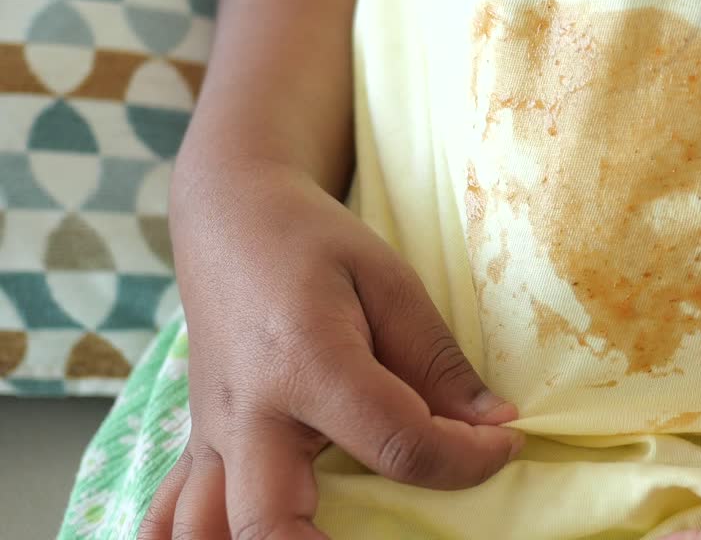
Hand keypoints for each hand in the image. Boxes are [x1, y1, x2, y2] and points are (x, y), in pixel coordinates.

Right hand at [140, 163, 521, 539]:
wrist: (231, 215)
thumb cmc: (316, 241)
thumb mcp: (390, 281)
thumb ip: (436, 362)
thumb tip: (492, 425)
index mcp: (305, 362)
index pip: (397, 445)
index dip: (466, 460)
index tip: (504, 444)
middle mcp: (248, 414)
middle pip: (275, 527)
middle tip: (414, 533)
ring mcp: (213, 436)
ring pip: (207, 535)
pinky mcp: (198, 443)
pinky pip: (174, 515)